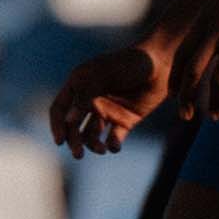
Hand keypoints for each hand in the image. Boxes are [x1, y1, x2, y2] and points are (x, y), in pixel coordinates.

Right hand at [47, 43, 170, 156]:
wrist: (160, 63)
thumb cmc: (128, 63)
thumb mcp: (101, 76)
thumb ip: (83, 97)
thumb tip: (68, 122)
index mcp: (79, 85)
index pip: (60, 109)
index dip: (57, 125)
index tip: (60, 141)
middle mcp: (90, 100)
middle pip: (73, 127)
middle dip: (74, 141)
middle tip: (78, 155)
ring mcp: (107, 111)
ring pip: (91, 135)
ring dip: (92, 145)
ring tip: (102, 150)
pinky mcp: (124, 121)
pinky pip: (113, 138)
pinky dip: (112, 145)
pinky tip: (114, 146)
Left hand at [170, 0, 218, 120]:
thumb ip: (211, 24)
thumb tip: (204, 41)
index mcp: (204, 21)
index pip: (182, 55)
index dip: (176, 78)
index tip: (173, 95)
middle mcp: (215, 31)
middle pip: (193, 71)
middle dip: (186, 96)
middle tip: (185, 115)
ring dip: (215, 101)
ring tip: (214, 117)